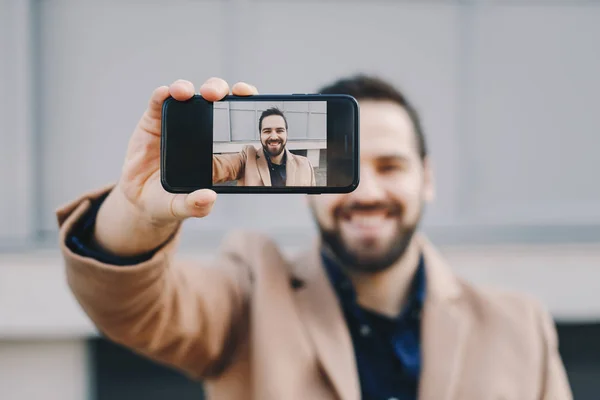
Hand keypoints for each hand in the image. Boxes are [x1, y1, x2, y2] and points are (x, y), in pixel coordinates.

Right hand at [94, 78, 257, 255]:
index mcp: (216, 146)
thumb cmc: (167, 200)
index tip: (249, 98)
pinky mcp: (153, 120)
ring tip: (187, 93)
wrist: (138, 199)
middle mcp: (199, 129)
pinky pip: (159, 101)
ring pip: (188, 94)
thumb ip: (195, 206)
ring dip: (189, 88)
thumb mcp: (181, 207)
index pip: (237, 119)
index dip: (246, 104)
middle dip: (220, 90)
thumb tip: (208, 198)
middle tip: (217, 95)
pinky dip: (163, 94)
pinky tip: (166, 94)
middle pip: (216, 99)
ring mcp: (177, 122)